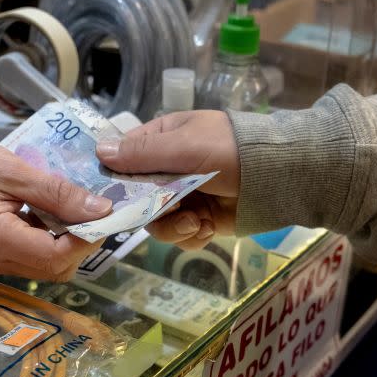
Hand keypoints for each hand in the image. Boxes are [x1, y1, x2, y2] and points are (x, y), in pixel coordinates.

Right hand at [0, 132, 111, 280]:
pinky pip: (30, 260)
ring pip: (44, 268)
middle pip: (52, 269)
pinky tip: (49, 216)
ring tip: (71, 210)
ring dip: (65, 244)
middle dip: (80, 244)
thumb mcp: (16, 170)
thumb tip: (101, 210)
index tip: (104, 215)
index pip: (54, 256)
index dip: (85, 240)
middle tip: (92, 211)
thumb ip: (58, 193)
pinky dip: (48, 242)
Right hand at [97, 110, 238, 249]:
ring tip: (195, 223)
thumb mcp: (182, 146)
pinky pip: (181, 235)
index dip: (115, 180)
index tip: (110, 198)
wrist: (276, 176)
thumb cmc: (226, 150)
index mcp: (162, 141)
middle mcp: (169, 170)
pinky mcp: (201, 219)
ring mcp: (185, 196)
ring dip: (173, 228)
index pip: (124, 159)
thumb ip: (141, 153)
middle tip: (167, 212)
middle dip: (151, 211)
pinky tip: (208, 227)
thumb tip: (99, 151)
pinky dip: (192, 235)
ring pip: (157, 222)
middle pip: (137, 199)